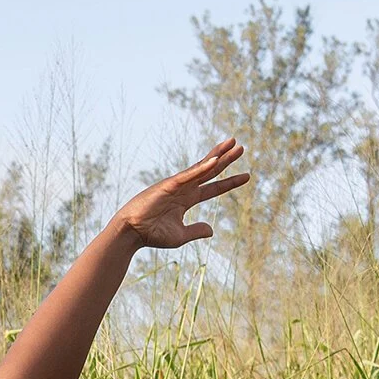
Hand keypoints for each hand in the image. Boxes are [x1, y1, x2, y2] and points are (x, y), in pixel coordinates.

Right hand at [112, 139, 251, 249]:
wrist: (132, 233)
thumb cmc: (152, 234)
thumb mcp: (180, 235)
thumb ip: (196, 230)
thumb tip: (212, 230)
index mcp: (187, 200)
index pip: (213, 188)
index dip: (230, 182)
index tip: (246, 176)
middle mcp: (184, 189)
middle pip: (210, 171)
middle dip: (227, 160)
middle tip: (241, 147)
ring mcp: (176, 185)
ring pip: (202, 167)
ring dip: (219, 155)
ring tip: (234, 143)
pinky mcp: (168, 185)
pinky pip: (189, 175)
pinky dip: (202, 168)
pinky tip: (216, 161)